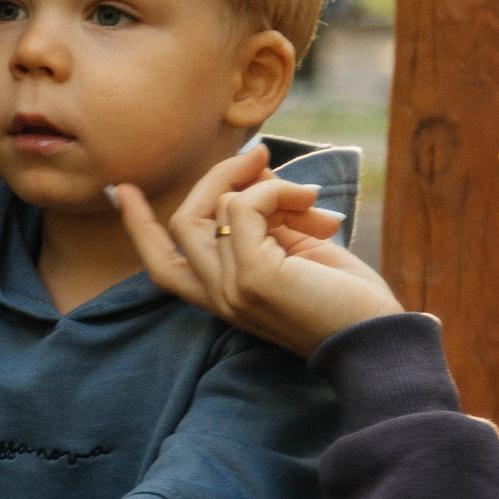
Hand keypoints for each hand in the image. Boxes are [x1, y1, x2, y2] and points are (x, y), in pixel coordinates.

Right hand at [114, 146, 407, 357]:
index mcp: (224, 295)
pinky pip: (245, 207)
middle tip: (261, 158)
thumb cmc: (346, 298)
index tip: (120, 189)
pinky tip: (311, 204)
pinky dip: (277, 192)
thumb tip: (253, 168)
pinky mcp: (252, 278)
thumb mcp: (295, 247)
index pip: (163, 264)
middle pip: (183, 220)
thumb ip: (265, 215)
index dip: (138, 225)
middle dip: (218, 177)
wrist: (378, 339)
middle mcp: (219, 296)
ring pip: (214, 207)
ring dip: (264, 184)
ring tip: (307, 197)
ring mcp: (231, 289)